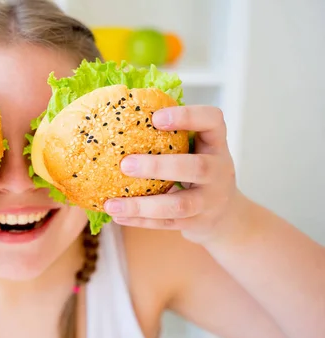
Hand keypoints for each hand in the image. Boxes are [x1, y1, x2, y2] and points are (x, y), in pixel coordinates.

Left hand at [103, 105, 244, 244]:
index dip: (187, 116)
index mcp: (216, 143)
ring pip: (179, 205)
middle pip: (197, 167)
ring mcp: (211, 200)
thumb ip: (169, 136)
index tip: (156, 117)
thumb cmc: (197, 171)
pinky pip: (167, 224)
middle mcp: (220, 170)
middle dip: (159, 166)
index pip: (213, 120)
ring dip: (142, 205)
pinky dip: (140, 221)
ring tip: (112, 204)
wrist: (226, 215)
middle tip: (125, 164)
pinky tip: (117, 216)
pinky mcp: (198, 223)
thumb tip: (116, 112)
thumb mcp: (194, 149)